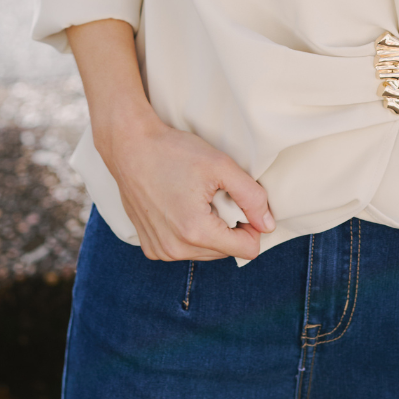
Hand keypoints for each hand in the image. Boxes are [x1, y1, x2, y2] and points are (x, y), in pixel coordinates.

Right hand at [65, 20, 273, 262]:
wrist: (129, 146)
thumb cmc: (174, 151)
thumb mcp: (220, 165)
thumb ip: (251, 196)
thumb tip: (268, 225)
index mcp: (195, 232)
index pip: (246, 250)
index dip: (252, 225)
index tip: (241, 201)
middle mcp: (175, 249)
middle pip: (226, 251)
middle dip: (229, 227)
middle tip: (215, 194)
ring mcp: (160, 251)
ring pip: (206, 252)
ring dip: (210, 230)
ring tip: (197, 199)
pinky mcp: (150, 247)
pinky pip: (185, 249)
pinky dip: (190, 232)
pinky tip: (181, 206)